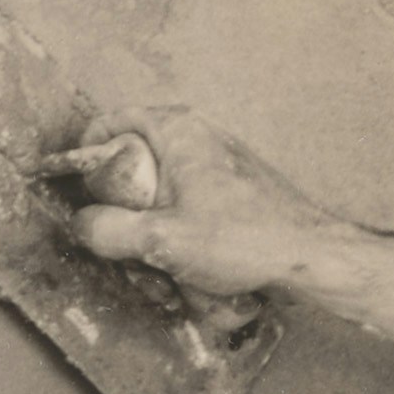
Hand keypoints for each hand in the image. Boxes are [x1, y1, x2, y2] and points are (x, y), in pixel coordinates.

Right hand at [55, 103, 338, 299]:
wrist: (315, 258)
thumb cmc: (245, 239)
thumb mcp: (161, 238)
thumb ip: (108, 230)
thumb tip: (81, 224)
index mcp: (180, 129)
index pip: (114, 122)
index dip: (88, 153)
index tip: (78, 187)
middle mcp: (203, 136)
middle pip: (138, 162)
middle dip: (125, 208)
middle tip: (123, 242)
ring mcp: (224, 164)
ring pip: (167, 193)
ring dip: (157, 231)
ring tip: (164, 269)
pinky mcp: (241, 192)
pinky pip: (195, 208)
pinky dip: (186, 236)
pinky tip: (195, 271)